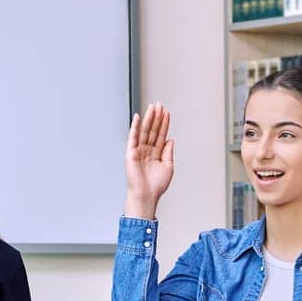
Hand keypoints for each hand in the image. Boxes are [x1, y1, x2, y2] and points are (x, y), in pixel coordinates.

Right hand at [124, 103, 174, 218]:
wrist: (146, 195)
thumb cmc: (156, 185)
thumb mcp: (168, 167)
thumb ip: (169, 152)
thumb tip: (171, 139)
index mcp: (156, 153)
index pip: (161, 134)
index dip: (164, 123)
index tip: (167, 112)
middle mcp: (147, 150)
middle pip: (153, 130)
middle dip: (156, 117)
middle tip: (159, 105)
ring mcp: (139, 151)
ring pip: (144, 131)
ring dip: (148, 119)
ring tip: (152, 107)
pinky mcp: (131, 153)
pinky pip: (132, 137)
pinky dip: (135, 127)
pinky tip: (138, 118)